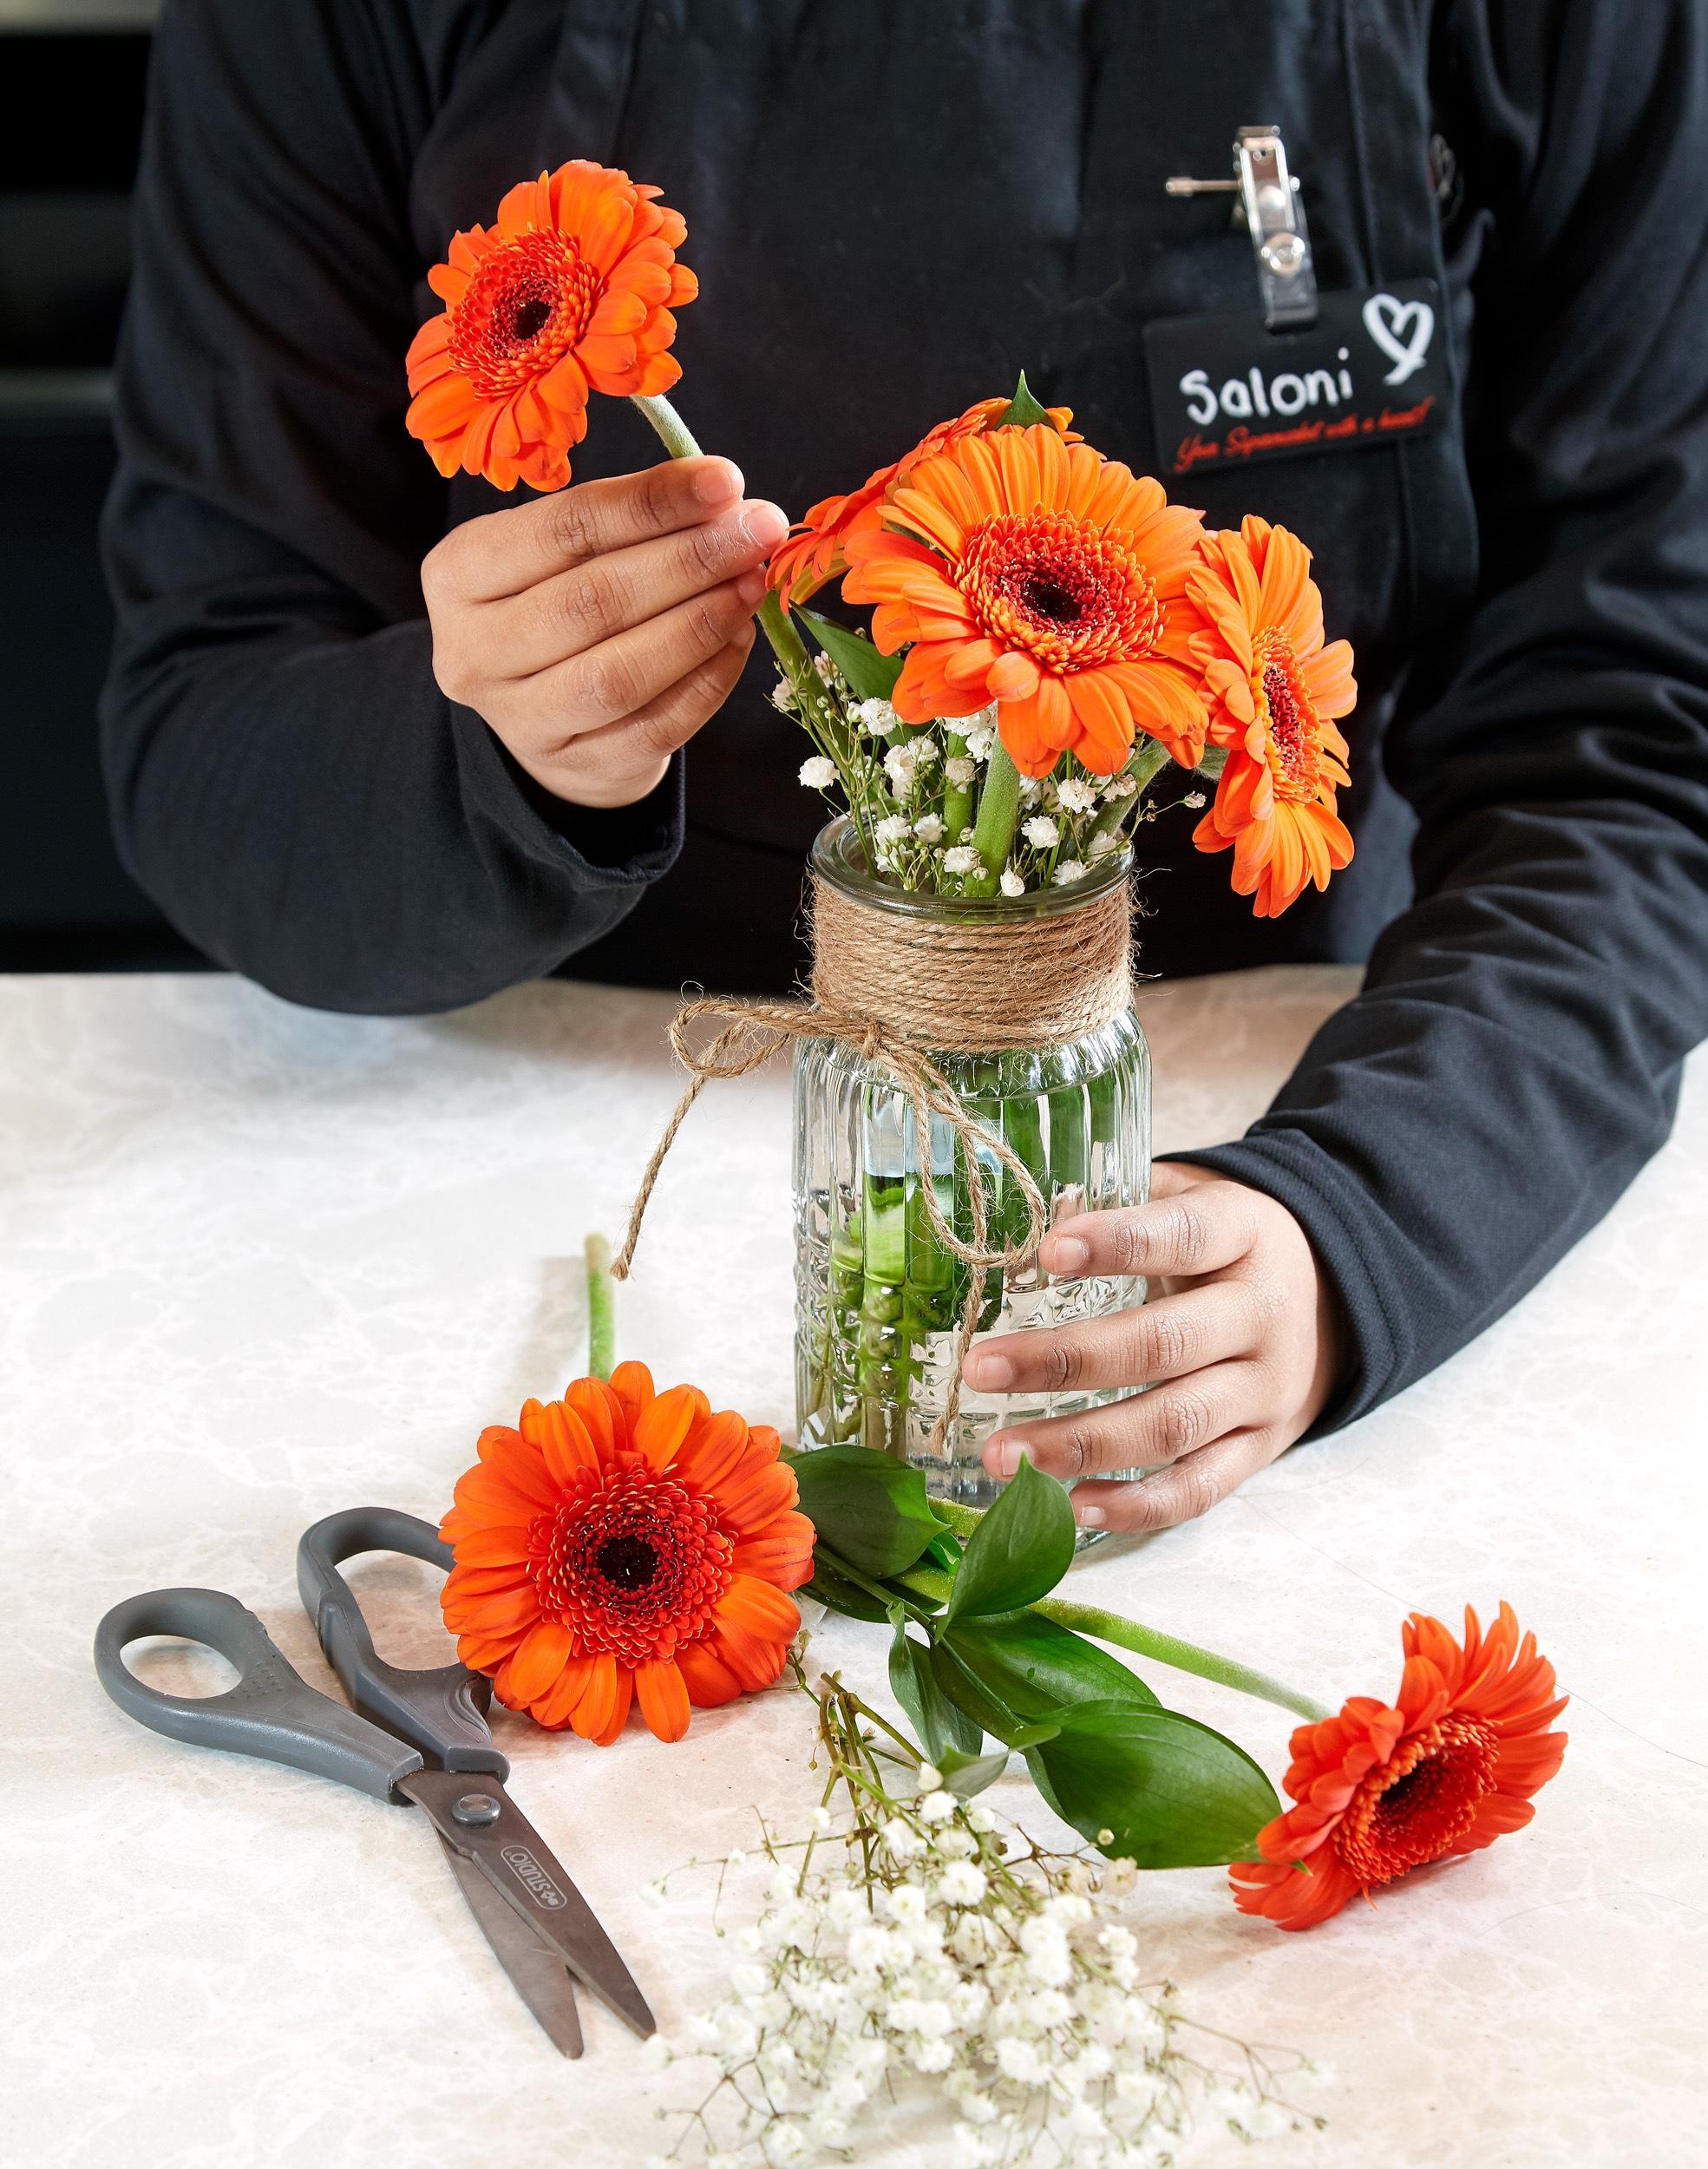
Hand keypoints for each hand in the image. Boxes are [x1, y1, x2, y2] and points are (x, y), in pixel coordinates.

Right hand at [421, 457, 787, 808]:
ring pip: (619, 675)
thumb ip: (628, 521)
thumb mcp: (563, 549)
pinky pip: (654, 727)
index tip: (724, 481)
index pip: (563, 528)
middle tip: (757, 532)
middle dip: (689, 561)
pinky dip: (707, 681)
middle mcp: (472, 651)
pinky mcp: (575, 766)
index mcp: (458, 573)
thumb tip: (727, 500)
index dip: (650, 503)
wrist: (544, 708)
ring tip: (752, 583)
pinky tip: (739, 638)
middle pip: (592, 602)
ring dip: (700, 624)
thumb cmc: (558, 599)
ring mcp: (519, 721)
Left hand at [967, 1162, 1343, 1533]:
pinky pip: (1199, 1488)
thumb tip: (1029, 1222)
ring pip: (1173, 1425)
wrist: (1330, 1299)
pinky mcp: (1259, 1450)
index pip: (1184, 1235)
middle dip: (1066, 1360)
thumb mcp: (1191, 1199)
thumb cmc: (1227, 1245)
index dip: (1118, 1244)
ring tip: (1002, 1452)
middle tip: (982, 1368)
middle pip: (1164, 1344)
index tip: (1047, 1253)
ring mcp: (1263, 1391)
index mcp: (1243, 1235)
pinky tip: (1070, 1505)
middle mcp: (1260, 1316)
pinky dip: (1135, 1506)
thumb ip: (1121, 1203)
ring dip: (1081, 1443)